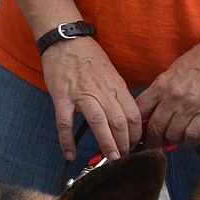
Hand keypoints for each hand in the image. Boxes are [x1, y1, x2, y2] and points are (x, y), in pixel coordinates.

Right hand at [41, 38, 141, 161]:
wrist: (66, 40)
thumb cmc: (89, 57)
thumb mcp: (111, 73)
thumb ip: (118, 94)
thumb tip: (126, 117)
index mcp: (116, 86)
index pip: (133, 114)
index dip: (137, 134)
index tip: (135, 145)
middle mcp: (102, 91)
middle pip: (119, 122)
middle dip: (125, 144)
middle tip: (125, 158)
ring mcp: (81, 94)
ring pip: (99, 123)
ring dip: (106, 144)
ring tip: (110, 160)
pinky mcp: (62, 97)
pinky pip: (65, 123)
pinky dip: (67, 141)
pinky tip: (70, 154)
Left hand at [136, 44, 199, 148]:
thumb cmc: (196, 63)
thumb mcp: (171, 74)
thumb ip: (160, 93)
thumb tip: (150, 115)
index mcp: (162, 85)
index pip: (141, 110)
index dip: (137, 126)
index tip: (139, 134)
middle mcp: (174, 96)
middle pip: (155, 127)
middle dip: (153, 141)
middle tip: (155, 145)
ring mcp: (191, 105)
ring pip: (173, 135)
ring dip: (174, 140)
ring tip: (178, 137)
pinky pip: (193, 135)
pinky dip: (190, 141)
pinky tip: (191, 138)